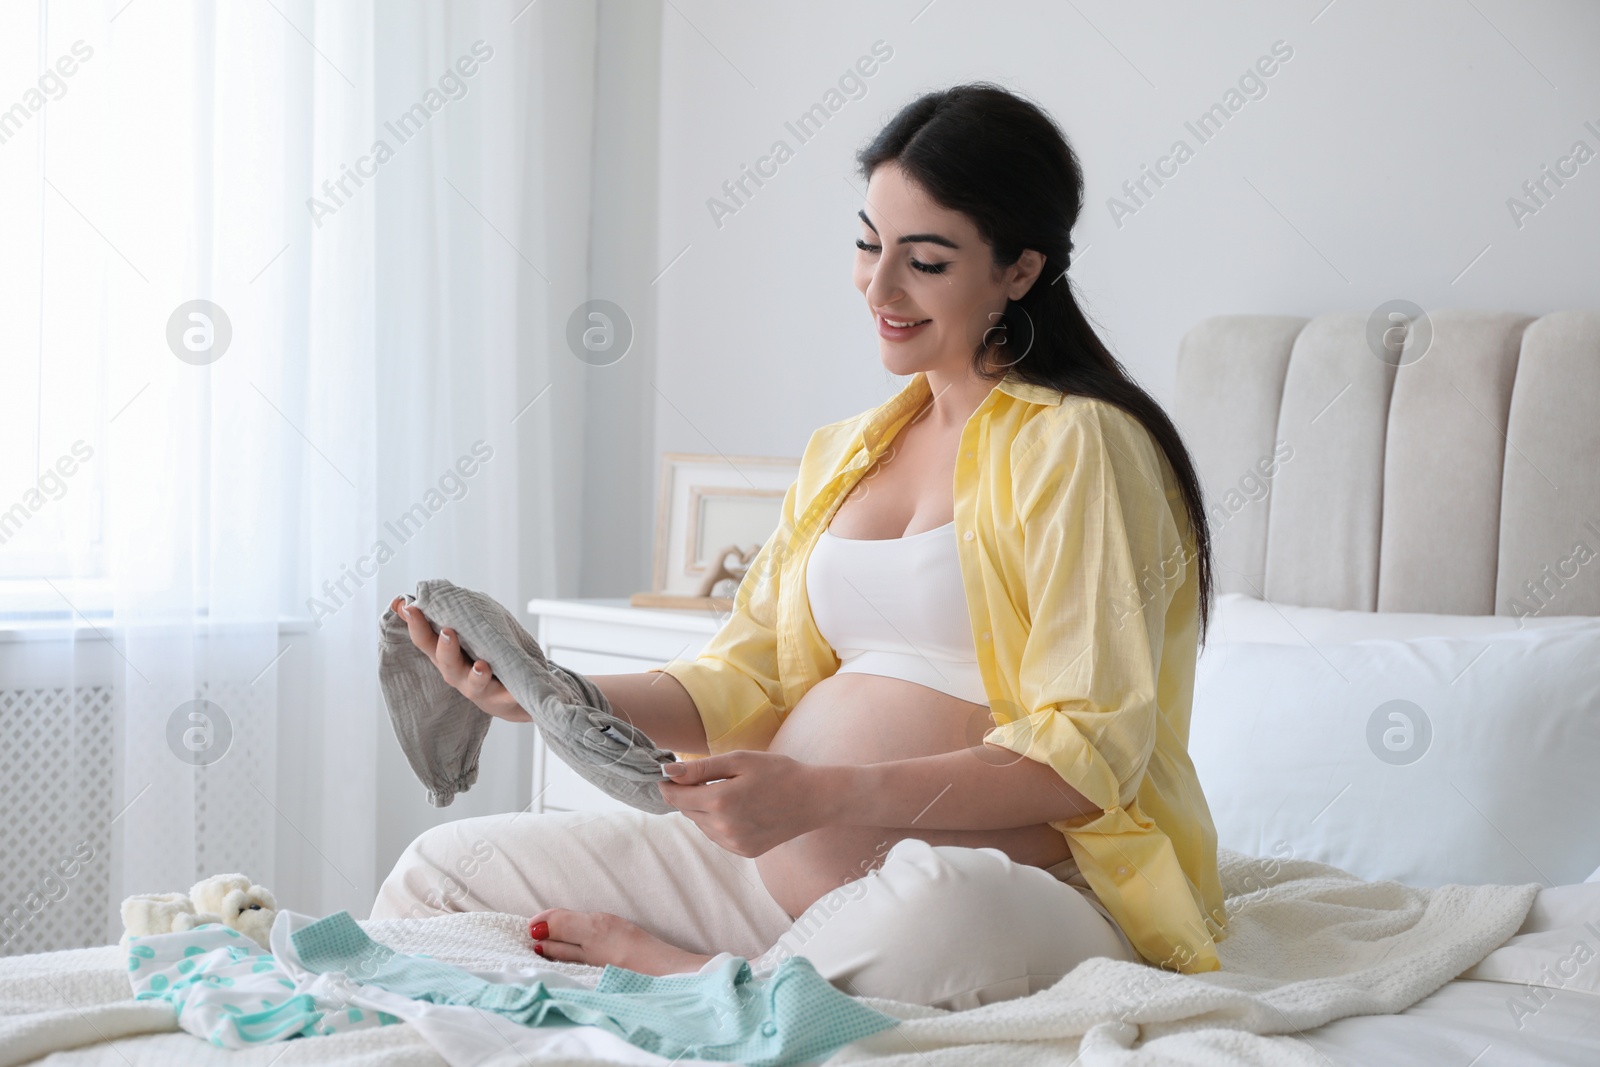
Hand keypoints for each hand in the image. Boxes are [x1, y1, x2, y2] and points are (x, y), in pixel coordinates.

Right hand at [390, 594, 531, 722]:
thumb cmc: (483, 654)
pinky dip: (510, 693)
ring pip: (474, 683)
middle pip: (446, 663)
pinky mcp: (502, 698)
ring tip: (482, 666)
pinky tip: (515, 689)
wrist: (511, 690)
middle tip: (448, 632)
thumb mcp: (466, 631)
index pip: (426, 639)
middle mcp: (457, 673)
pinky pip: (506, 696)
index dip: (415, 624)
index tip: (408, 606)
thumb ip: (447, 613)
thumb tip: (409, 598)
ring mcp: (479, 687)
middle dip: (445, 648)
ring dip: (477, 674)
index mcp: (445, 654)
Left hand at [656, 751, 846, 856]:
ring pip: (701, 825)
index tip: (667, 773)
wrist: (814, 800)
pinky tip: (738, 808)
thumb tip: (669, 772)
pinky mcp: (743, 851)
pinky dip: (718, 822)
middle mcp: (723, 828)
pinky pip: (717, 836)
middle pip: (686, 811)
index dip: (667, 784)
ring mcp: (734, 843)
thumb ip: (701, 768)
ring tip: (727, 791)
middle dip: (688, 794)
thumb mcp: (740, 761)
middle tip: (704, 777)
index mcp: (720, 801)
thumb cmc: (779, 773)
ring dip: (703, 809)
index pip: (675, 796)